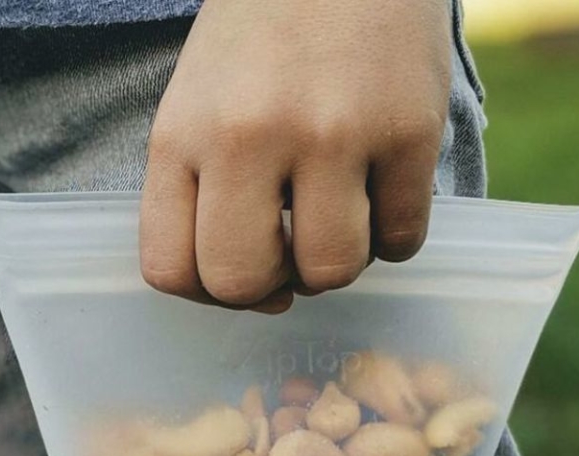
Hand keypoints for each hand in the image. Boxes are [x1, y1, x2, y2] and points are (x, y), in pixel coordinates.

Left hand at [140, 0, 450, 312]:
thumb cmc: (263, 40)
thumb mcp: (198, 107)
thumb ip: (204, 199)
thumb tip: (263, 292)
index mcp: (183, 133)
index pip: (170, 268)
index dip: (206, 292)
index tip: (238, 272)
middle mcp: (249, 135)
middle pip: (243, 283)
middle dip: (269, 286)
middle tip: (290, 249)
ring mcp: (333, 132)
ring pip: (331, 272)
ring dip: (337, 262)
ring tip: (339, 215)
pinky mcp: (409, 130)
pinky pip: (401, 242)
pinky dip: (392, 235)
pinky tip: (383, 193)